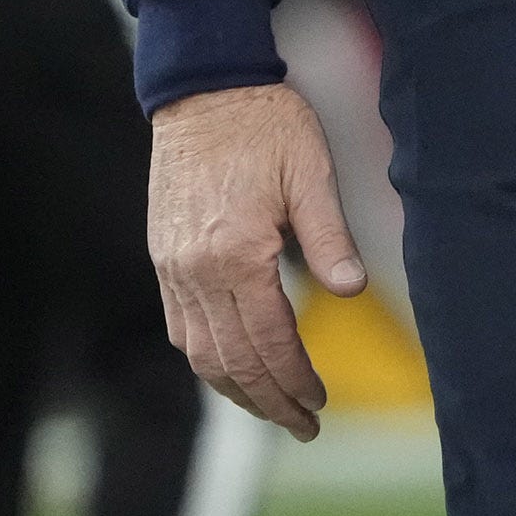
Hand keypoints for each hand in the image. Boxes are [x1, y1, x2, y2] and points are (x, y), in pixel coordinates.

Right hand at [148, 83, 367, 440]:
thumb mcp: (310, 172)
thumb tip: (352, 290)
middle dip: (268, 401)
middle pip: (232, 361)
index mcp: (238, 253)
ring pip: (200, 353)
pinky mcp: (163, 257)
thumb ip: (329, 238)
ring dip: (235, 390)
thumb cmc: (265, 125)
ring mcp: (174, 266)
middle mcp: (197, 270)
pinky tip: (231, 367)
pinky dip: (207, 359)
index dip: (295, 379)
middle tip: (302, 425)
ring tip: (270, 408)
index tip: (319, 404)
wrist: (203, 89)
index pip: (269, 341)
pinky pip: (180, 327)